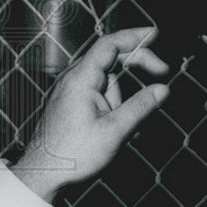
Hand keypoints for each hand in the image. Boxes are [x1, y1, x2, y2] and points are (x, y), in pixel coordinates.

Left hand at [10, 27, 170, 202]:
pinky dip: (111, 105)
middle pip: (110, 59)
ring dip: (121, 98)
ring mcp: (70, 90)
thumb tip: (163, 89)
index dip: (134, 36)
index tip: (155, 35)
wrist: (44, 172)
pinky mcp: (70, 102)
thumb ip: (140, 107)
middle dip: (136, 65)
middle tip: (161, 73)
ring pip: (106, 81)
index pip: (109, 44)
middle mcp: (72, 79)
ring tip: (117, 128)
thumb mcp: (114, 131)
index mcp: (81, 79)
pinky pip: (97, 94)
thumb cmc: (73, 154)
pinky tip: (111, 128)